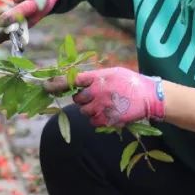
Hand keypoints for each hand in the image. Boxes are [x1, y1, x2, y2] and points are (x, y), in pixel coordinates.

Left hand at [44, 67, 164, 127]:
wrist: (150, 96)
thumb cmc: (131, 82)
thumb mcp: (113, 72)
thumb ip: (96, 77)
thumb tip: (79, 81)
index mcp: (98, 77)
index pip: (72, 80)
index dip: (57, 83)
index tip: (45, 86)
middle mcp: (97, 92)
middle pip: (77, 98)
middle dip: (83, 99)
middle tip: (96, 97)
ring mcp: (102, 107)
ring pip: (84, 111)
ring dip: (90, 109)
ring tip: (106, 104)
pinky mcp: (107, 120)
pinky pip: (93, 122)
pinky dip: (98, 119)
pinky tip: (109, 113)